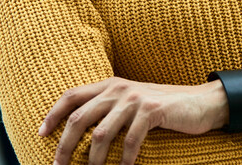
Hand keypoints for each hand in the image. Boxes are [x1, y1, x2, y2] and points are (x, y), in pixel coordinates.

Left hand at [41, 77, 227, 164]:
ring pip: (100, 134)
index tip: (40, 134)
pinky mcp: (152, 110)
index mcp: (109, 85)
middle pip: (79, 119)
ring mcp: (135, 99)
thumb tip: (80, 134)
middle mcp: (118, 89)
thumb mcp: (131, 104)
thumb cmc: (163, 109)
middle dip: (65, 147)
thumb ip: (109, 110)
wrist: (201, 102)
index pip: (71, 95)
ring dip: (93, 162)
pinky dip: (124, 161)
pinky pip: (130, 141)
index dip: (53, 114)